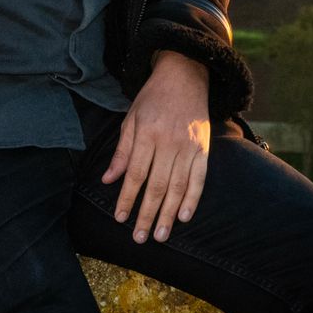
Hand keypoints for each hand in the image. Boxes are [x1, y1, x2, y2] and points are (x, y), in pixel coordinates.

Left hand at [101, 49, 209, 242]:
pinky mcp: (204, 148)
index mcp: (147, 133)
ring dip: (168, 214)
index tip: (120, 218)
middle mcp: (169, 141)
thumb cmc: (153, 98)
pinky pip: (199, 178)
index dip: (127, 198)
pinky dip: (193, 199)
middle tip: (140, 237)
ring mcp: (189, 146)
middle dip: (147, 214)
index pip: (135, 173)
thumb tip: (108, 180)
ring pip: (178, 187)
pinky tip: (184, 216)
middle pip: (157, 185)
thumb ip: (121, 151)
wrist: (185, 74)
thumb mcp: (130, 118)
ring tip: (160, 235)